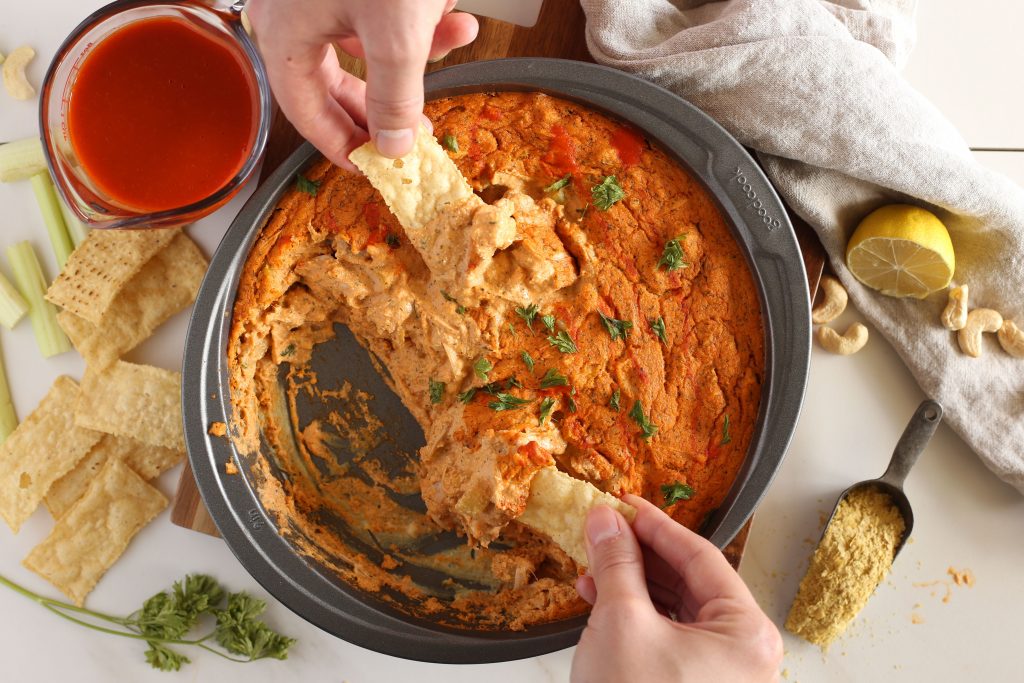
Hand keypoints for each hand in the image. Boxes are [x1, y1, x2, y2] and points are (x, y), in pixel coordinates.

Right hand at [246, 0, 477, 167]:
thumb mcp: (395, 34)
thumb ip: (393, 98)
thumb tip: (391, 149)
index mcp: (285, 33)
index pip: (304, 111)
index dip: (338, 146)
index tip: (370, 171)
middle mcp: (293, 12)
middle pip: (334, 80)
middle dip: (385, 102)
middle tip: (415, 130)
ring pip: (369, 41)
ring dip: (419, 47)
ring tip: (457, 34)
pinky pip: (382, 8)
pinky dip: (419, 12)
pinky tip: (451, 6)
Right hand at [572, 495, 781, 682]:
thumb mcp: (622, 622)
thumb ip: (617, 564)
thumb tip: (607, 522)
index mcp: (747, 634)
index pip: (701, 556)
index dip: (656, 524)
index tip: (626, 504)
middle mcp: (743, 654)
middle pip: (688, 581)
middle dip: (639, 554)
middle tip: (605, 530)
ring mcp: (720, 674)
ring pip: (674, 608)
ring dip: (631, 583)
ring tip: (592, 566)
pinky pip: (666, 635)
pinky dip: (633, 614)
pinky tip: (598, 598)